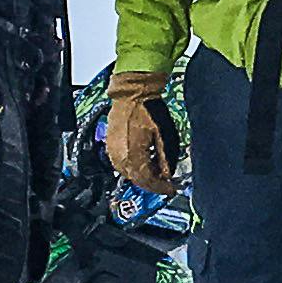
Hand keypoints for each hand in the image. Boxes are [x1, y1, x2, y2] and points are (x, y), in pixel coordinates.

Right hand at [101, 70, 175, 189]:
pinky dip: (133, 167)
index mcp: (133, 155)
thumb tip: (167, 174)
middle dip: (152, 183)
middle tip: (165, 182)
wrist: (132, 93)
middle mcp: (120, 156)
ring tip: (157, 172)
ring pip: (128, 173)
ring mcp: (112, 151)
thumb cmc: (147, 109)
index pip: (147, 181)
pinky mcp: (110, 144)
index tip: (171, 189)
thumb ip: (165, 158)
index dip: (161, 187)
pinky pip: (121, 163)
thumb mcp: (163, 135)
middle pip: (137, 179)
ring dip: (143, 176)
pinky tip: (144, 162)